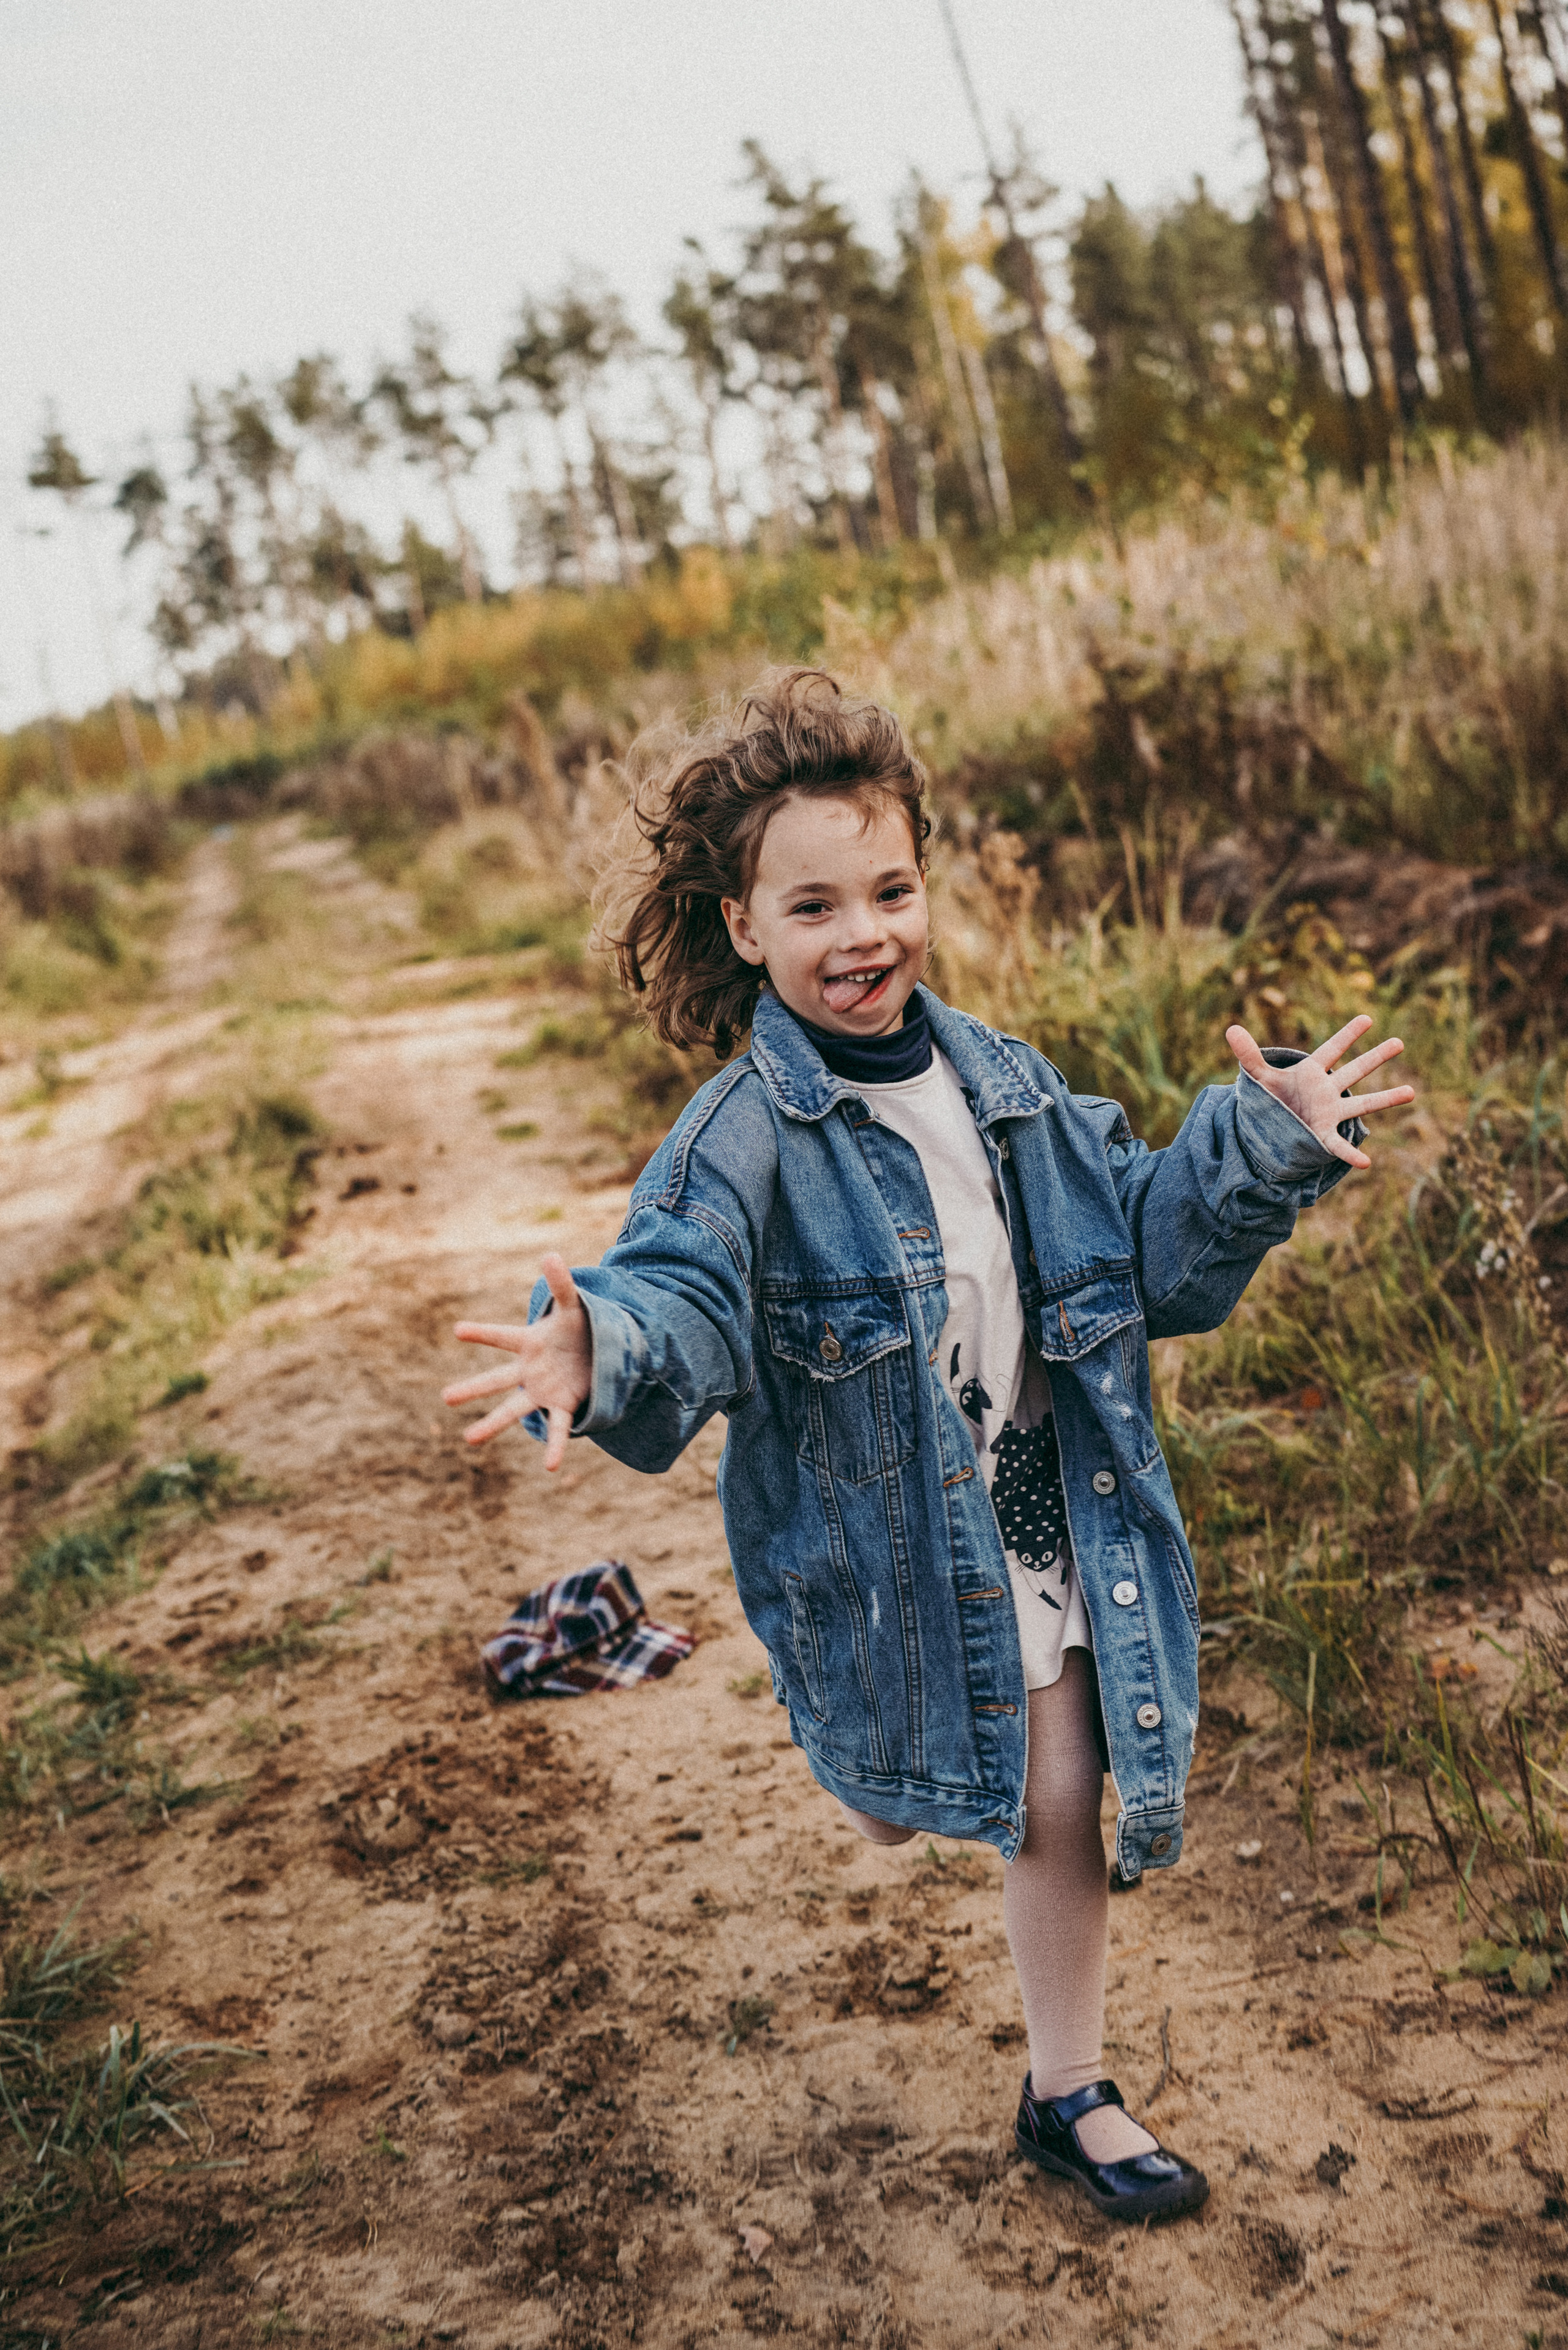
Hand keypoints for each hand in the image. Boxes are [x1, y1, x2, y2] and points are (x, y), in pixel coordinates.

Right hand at [442, 1254, 591, 1470]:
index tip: (458, 1329)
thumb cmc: (578, 1328)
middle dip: (473, 1388)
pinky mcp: (563, 1404)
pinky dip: (555, 1446)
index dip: (482, 1332)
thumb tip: (550, 1255)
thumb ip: (562, 1285)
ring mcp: (542, 1390)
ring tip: (469, 1439)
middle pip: (498, 1379)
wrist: (596, 1352)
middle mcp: (529, 1370)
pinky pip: (558, 1427)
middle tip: (446, 1398)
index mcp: (529, 1342)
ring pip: (514, 1408)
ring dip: (493, 1423)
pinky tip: (551, 1467)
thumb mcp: (574, 1306)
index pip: (502, 1336)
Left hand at [1225, 1013, 1414, 1170]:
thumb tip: (1230, 1028)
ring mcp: (1329, 1113)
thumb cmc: (1272, 1100)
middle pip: (1354, 1071)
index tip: (1366, 1018)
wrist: (1271, 1129)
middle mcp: (1326, 1091)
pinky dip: (1350, 1154)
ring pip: (1362, 1104)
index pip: (1331, 1050)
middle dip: (1375, 1057)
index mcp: (1311, 1073)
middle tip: (1400, 1042)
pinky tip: (1366, 1163)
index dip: (1347, 1035)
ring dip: (1386, 1099)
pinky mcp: (1323, 1136)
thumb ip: (1248, 1055)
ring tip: (1412, 1091)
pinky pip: (1339, 1146)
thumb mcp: (1258, 1078)